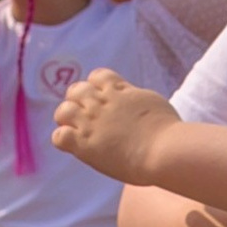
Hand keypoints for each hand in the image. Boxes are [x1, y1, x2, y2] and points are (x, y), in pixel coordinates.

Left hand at [52, 68, 175, 183]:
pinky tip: (75, 146)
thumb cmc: (167, 129)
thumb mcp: (152, 101)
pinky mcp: (84, 144)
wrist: (162, 151)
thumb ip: (135, 97)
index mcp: (119, 90)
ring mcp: (90, 123)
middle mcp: (101, 103)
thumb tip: (129, 97)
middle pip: (76, 90)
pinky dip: (63, 139)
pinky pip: (59, 136)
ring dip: (67, 118)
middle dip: (78, 100)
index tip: (102, 98)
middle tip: (86, 115)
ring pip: (63, 111)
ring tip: (76, 129)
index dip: (96, 86)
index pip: (97, 76)